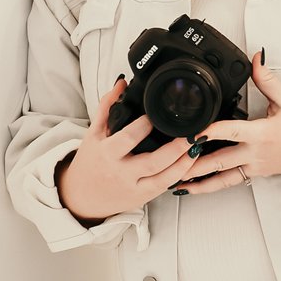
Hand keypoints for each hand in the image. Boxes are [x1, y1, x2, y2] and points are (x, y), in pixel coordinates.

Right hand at [55, 76, 195, 223]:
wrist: (82, 197)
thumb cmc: (89, 163)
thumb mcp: (93, 134)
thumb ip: (107, 106)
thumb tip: (121, 82)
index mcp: (107, 153)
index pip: (128, 138)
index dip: (144, 125)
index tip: (157, 113)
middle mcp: (121, 172)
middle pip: (152, 162)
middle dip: (175, 147)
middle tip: (192, 132)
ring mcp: (134, 187)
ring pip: (164, 177)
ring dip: (184, 162)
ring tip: (198, 144)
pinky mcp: (143, 197)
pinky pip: (165, 186)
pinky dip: (180, 174)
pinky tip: (191, 161)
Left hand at [173, 49, 280, 195]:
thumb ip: (267, 79)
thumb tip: (255, 58)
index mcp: (262, 133)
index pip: (230, 132)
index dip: (209, 132)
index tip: (190, 133)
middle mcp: (257, 153)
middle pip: (220, 161)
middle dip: (194, 163)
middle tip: (171, 163)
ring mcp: (257, 166)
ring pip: (223, 178)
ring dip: (199, 181)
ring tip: (176, 183)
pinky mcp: (259, 173)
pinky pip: (232, 182)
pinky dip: (213, 186)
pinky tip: (197, 188)